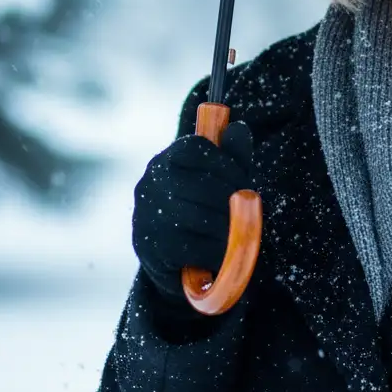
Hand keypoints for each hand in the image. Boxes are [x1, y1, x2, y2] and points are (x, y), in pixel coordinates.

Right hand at [131, 121, 253, 308]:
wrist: (183, 264)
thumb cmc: (206, 213)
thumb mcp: (224, 181)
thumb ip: (233, 156)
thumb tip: (238, 127)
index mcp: (167, 160)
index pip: (194, 148)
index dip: (226, 164)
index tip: (244, 182)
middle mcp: (148, 183)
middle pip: (197, 182)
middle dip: (229, 199)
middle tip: (248, 211)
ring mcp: (143, 214)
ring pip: (194, 216)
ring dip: (225, 226)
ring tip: (240, 233)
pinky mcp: (146, 246)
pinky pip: (187, 245)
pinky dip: (212, 250)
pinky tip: (223, 254)